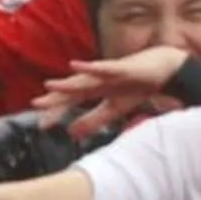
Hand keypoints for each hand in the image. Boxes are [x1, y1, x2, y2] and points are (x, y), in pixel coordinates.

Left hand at [31, 47, 192, 136]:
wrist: (165, 70)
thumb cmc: (138, 86)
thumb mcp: (115, 109)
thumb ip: (94, 120)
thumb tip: (71, 133)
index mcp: (95, 90)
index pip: (71, 102)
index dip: (56, 113)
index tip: (41, 126)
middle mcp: (97, 80)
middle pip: (72, 91)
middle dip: (55, 99)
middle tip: (36, 106)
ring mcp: (108, 73)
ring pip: (84, 79)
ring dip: (67, 82)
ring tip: (49, 86)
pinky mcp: (121, 67)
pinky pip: (103, 68)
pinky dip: (89, 67)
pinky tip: (74, 66)